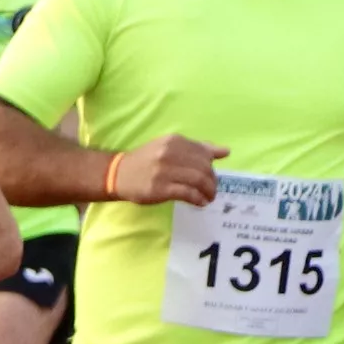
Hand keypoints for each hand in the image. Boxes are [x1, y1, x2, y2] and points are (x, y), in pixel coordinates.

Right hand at [110, 133, 225, 207]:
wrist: (117, 174)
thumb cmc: (146, 161)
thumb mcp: (169, 148)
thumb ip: (196, 149)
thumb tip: (225, 151)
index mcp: (173, 141)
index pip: (204, 153)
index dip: (211, 167)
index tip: (209, 177)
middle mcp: (169, 153)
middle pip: (204, 168)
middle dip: (212, 182)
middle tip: (211, 190)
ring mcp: (164, 171)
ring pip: (199, 180)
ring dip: (208, 191)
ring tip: (208, 197)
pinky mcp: (160, 188)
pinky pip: (188, 193)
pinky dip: (198, 199)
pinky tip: (200, 203)